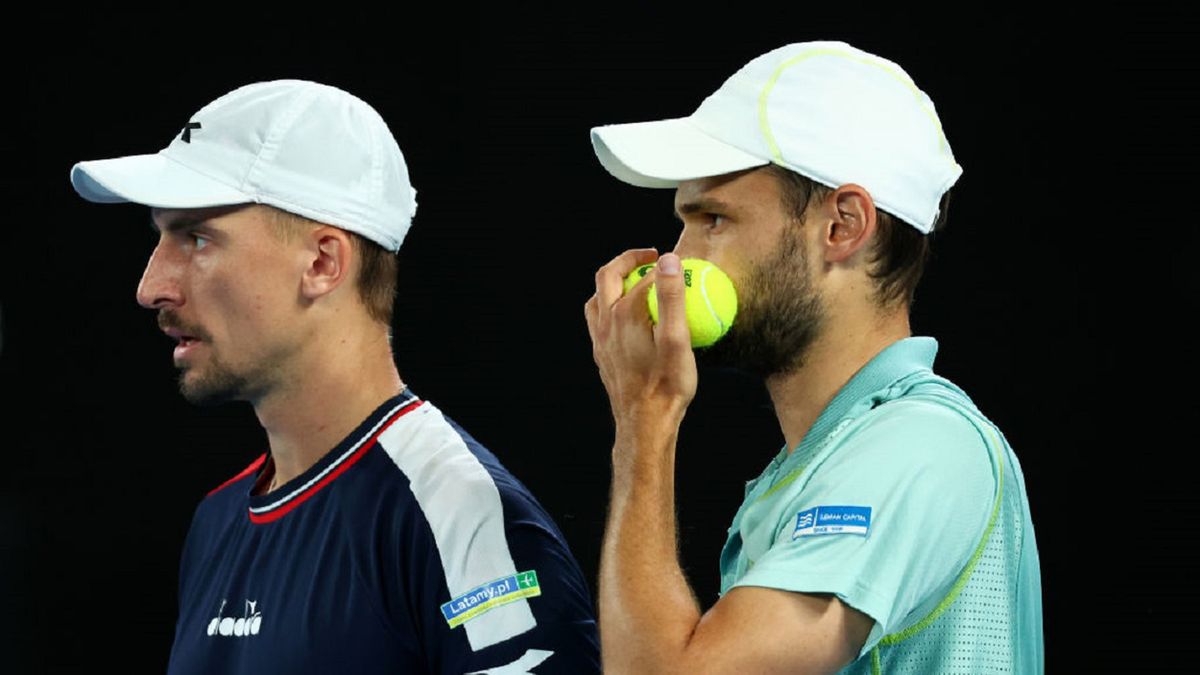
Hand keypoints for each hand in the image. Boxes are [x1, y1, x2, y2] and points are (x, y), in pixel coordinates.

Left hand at [584, 250, 697, 433]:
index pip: (645, 276)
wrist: (643, 423)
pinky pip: (598, 319)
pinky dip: (611, 305)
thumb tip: (669, 259)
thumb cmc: (666, 385)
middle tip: (652, 256)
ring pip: (597, 297)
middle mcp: (606, 322)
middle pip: (608, 275)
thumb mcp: (677, 339)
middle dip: (629, 259)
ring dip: (615, 281)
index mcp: (625, 313)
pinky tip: (629, 315)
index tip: (682, 263)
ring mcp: (600, 338)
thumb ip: (672, 297)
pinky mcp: (601, 353)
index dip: (664, 265)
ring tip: (637, 280)